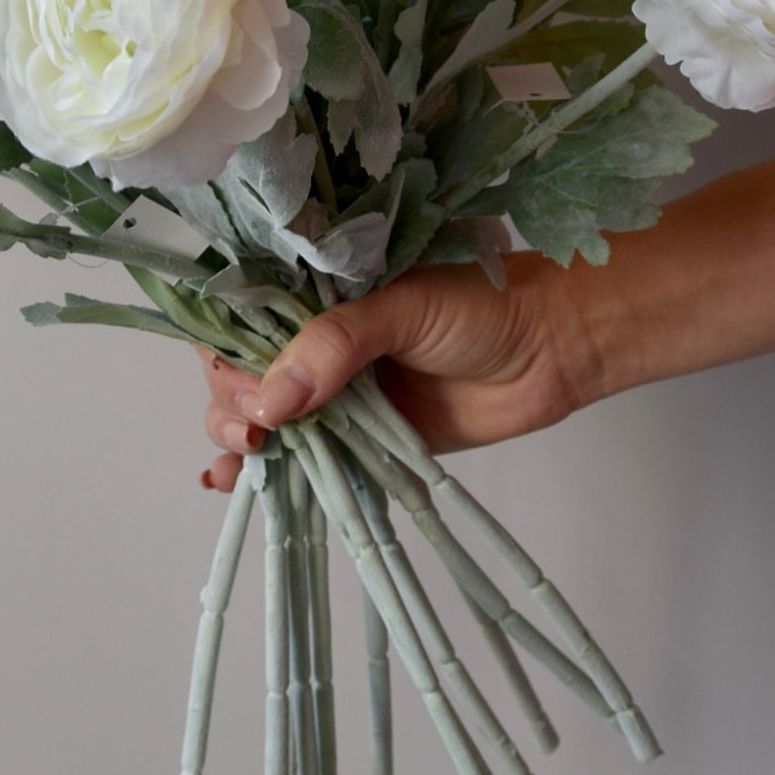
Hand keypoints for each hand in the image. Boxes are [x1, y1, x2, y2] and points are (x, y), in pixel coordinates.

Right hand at [198, 255, 604, 489]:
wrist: (549, 351)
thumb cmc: (482, 307)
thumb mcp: (402, 307)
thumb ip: (335, 346)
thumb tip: (272, 403)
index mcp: (315, 291)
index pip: (240, 315)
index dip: (225, 350)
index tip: (242, 380)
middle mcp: (313, 340)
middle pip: (237, 372)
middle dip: (232, 400)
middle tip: (261, 423)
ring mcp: (331, 392)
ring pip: (256, 416)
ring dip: (236, 436)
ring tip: (251, 450)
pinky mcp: (354, 438)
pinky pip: (297, 455)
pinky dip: (258, 472)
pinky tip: (225, 483)